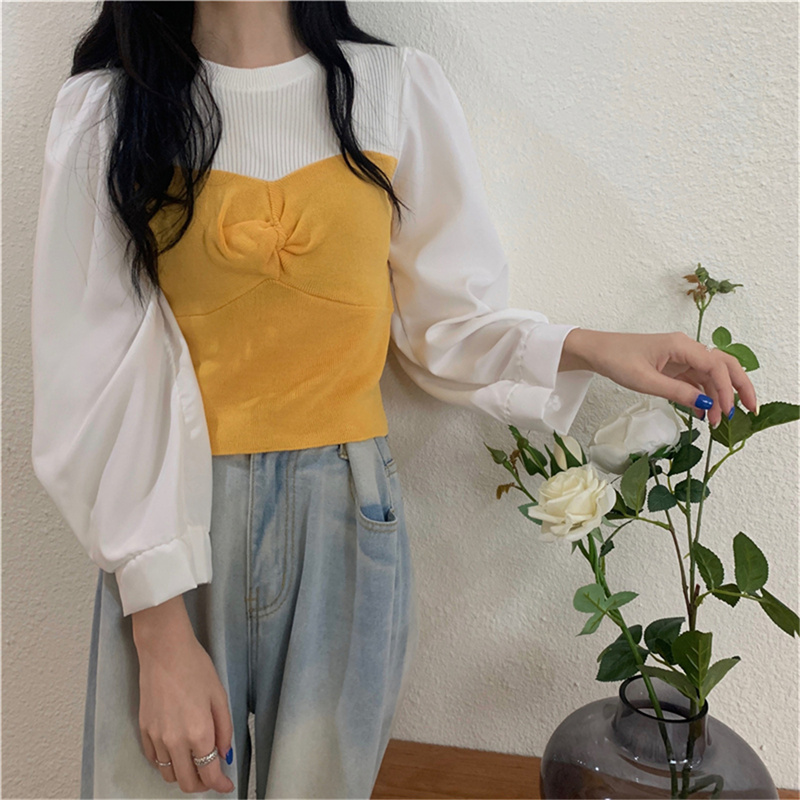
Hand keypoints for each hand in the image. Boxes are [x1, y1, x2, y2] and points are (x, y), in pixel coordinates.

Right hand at [133, 600, 234, 794]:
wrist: (164, 650)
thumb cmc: (196, 667)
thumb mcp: (219, 695)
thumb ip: (224, 729)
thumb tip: (224, 755)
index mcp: (199, 733)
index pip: (209, 774)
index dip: (220, 786)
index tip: (227, 786)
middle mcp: (175, 741)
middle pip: (187, 782)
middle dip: (203, 785)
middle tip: (213, 776)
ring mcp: (156, 738)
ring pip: (169, 775)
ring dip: (184, 775)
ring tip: (195, 763)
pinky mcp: (143, 731)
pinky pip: (155, 761)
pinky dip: (167, 763)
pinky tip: (177, 751)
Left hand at [567, 329, 758, 427]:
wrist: (598, 351)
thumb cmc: (617, 359)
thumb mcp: (646, 381)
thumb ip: (677, 393)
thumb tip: (706, 406)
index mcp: (681, 346)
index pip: (716, 366)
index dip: (727, 389)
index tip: (727, 411)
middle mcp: (687, 349)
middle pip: (724, 365)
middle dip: (740, 387)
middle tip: (750, 411)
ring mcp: (682, 357)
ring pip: (712, 375)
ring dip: (719, 397)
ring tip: (718, 421)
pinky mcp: (675, 366)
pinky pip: (697, 380)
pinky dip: (704, 396)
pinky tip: (704, 413)